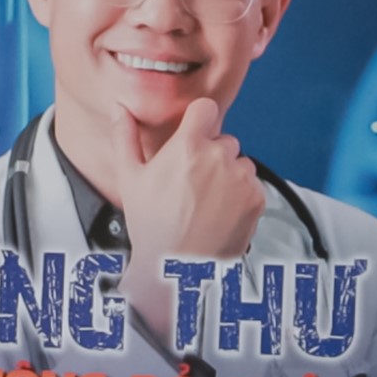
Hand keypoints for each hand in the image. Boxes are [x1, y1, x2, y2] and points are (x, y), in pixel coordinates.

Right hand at [106, 99, 268, 261]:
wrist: (180, 269)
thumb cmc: (152, 227)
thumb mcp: (130, 179)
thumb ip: (125, 137)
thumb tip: (120, 110)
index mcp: (187, 147)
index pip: (205, 108)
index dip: (199, 119)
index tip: (194, 132)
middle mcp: (218, 158)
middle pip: (223, 140)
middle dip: (211, 155)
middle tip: (192, 183)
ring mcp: (241, 178)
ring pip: (240, 163)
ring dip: (229, 175)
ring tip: (206, 201)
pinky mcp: (256, 198)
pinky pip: (252, 185)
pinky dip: (241, 196)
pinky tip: (219, 212)